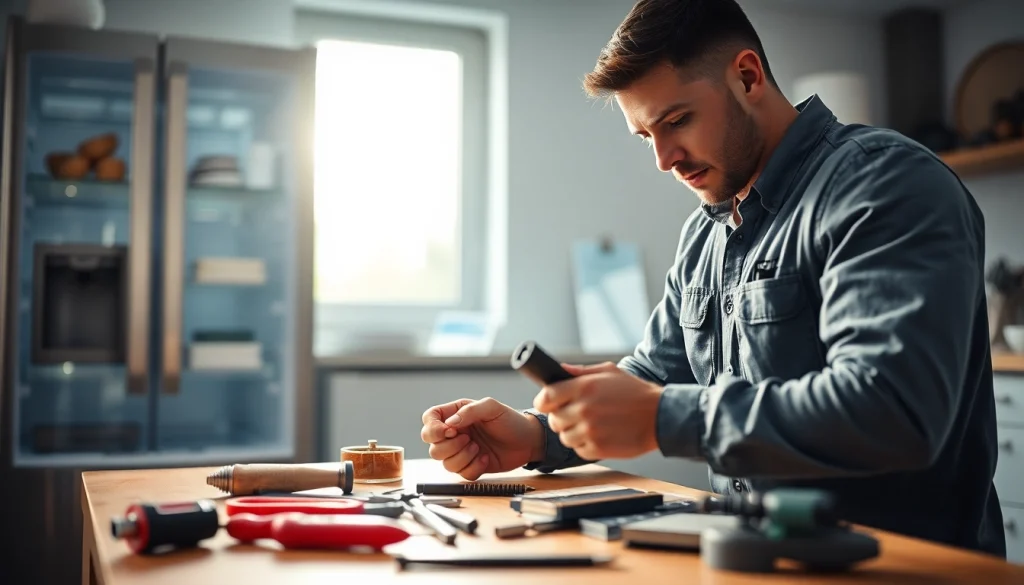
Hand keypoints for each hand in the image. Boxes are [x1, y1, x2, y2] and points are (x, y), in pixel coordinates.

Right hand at [420, 397, 544, 479]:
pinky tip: (485, 459)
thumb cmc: (510, 420)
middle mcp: (454, 434)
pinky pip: (462, 474)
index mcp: (455, 414)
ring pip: (445, 463)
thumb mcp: (491, 408)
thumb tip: (450, 423)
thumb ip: (470, 411)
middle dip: (450, 446)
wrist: (527, 441)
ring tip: (478, 448)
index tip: (449, 431)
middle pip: (433, 447)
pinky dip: (473, 468)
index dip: (433, 428)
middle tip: (469, 439)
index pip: (429, 420)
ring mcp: (461, 452)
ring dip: (462, 457)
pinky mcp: (470, 466)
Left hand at [533, 362, 663, 460]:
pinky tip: (599, 435)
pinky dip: (585, 445)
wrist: (661, 416)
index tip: (546, 404)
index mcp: (583, 387)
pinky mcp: (598, 449)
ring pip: (564, 437)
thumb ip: (581, 372)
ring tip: (590, 426)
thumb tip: (559, 370)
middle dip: (561, 418)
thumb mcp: (610, 372)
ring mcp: (590, 431)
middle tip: (575, 415)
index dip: (543, 402)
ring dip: (573, 433)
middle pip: (553, 420)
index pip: (546, 397)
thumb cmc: (636, 392)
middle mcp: (583, 409)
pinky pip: (579, 450)